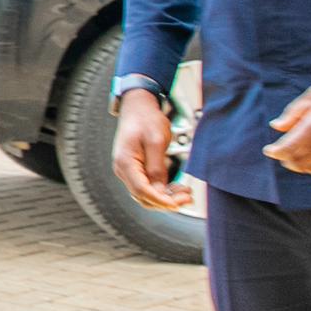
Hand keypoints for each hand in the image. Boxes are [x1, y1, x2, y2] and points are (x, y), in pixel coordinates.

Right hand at [111, 89, 190, 210]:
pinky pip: (146, 186)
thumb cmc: (146, 119)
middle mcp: (123, 170)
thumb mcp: (156, 141)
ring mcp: (127, 170)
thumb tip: (161, 191)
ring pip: (145, 195)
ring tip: (185, 194)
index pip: (142, 190)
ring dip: (165, 198)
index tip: (178, 203)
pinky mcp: (134, 169)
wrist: (137, 107)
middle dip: (165, 202)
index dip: (161, 200)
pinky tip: (176, 188)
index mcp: (125, 163)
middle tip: (187, 198)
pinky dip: (162, 191)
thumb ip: (157, 168)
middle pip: (142, 197)